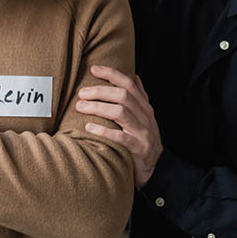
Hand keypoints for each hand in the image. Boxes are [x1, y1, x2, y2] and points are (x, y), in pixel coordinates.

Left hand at [76, 65, 162, 186]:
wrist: (156, 169)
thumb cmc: (143, 140)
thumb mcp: (144, 117)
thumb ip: (139, 98)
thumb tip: (134, 77)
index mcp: (144, 107)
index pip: (129, 84)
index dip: (112, 74)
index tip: (93, 69)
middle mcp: (145, 116)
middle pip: (123, 96)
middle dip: (100, 91)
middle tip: (81, 93)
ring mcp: (142, 132)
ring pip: (120, 112)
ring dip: (98, 107)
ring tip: (80, 107)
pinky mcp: (138, 148)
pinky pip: (120, 137)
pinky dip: (103, 131)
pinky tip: (89, 128)